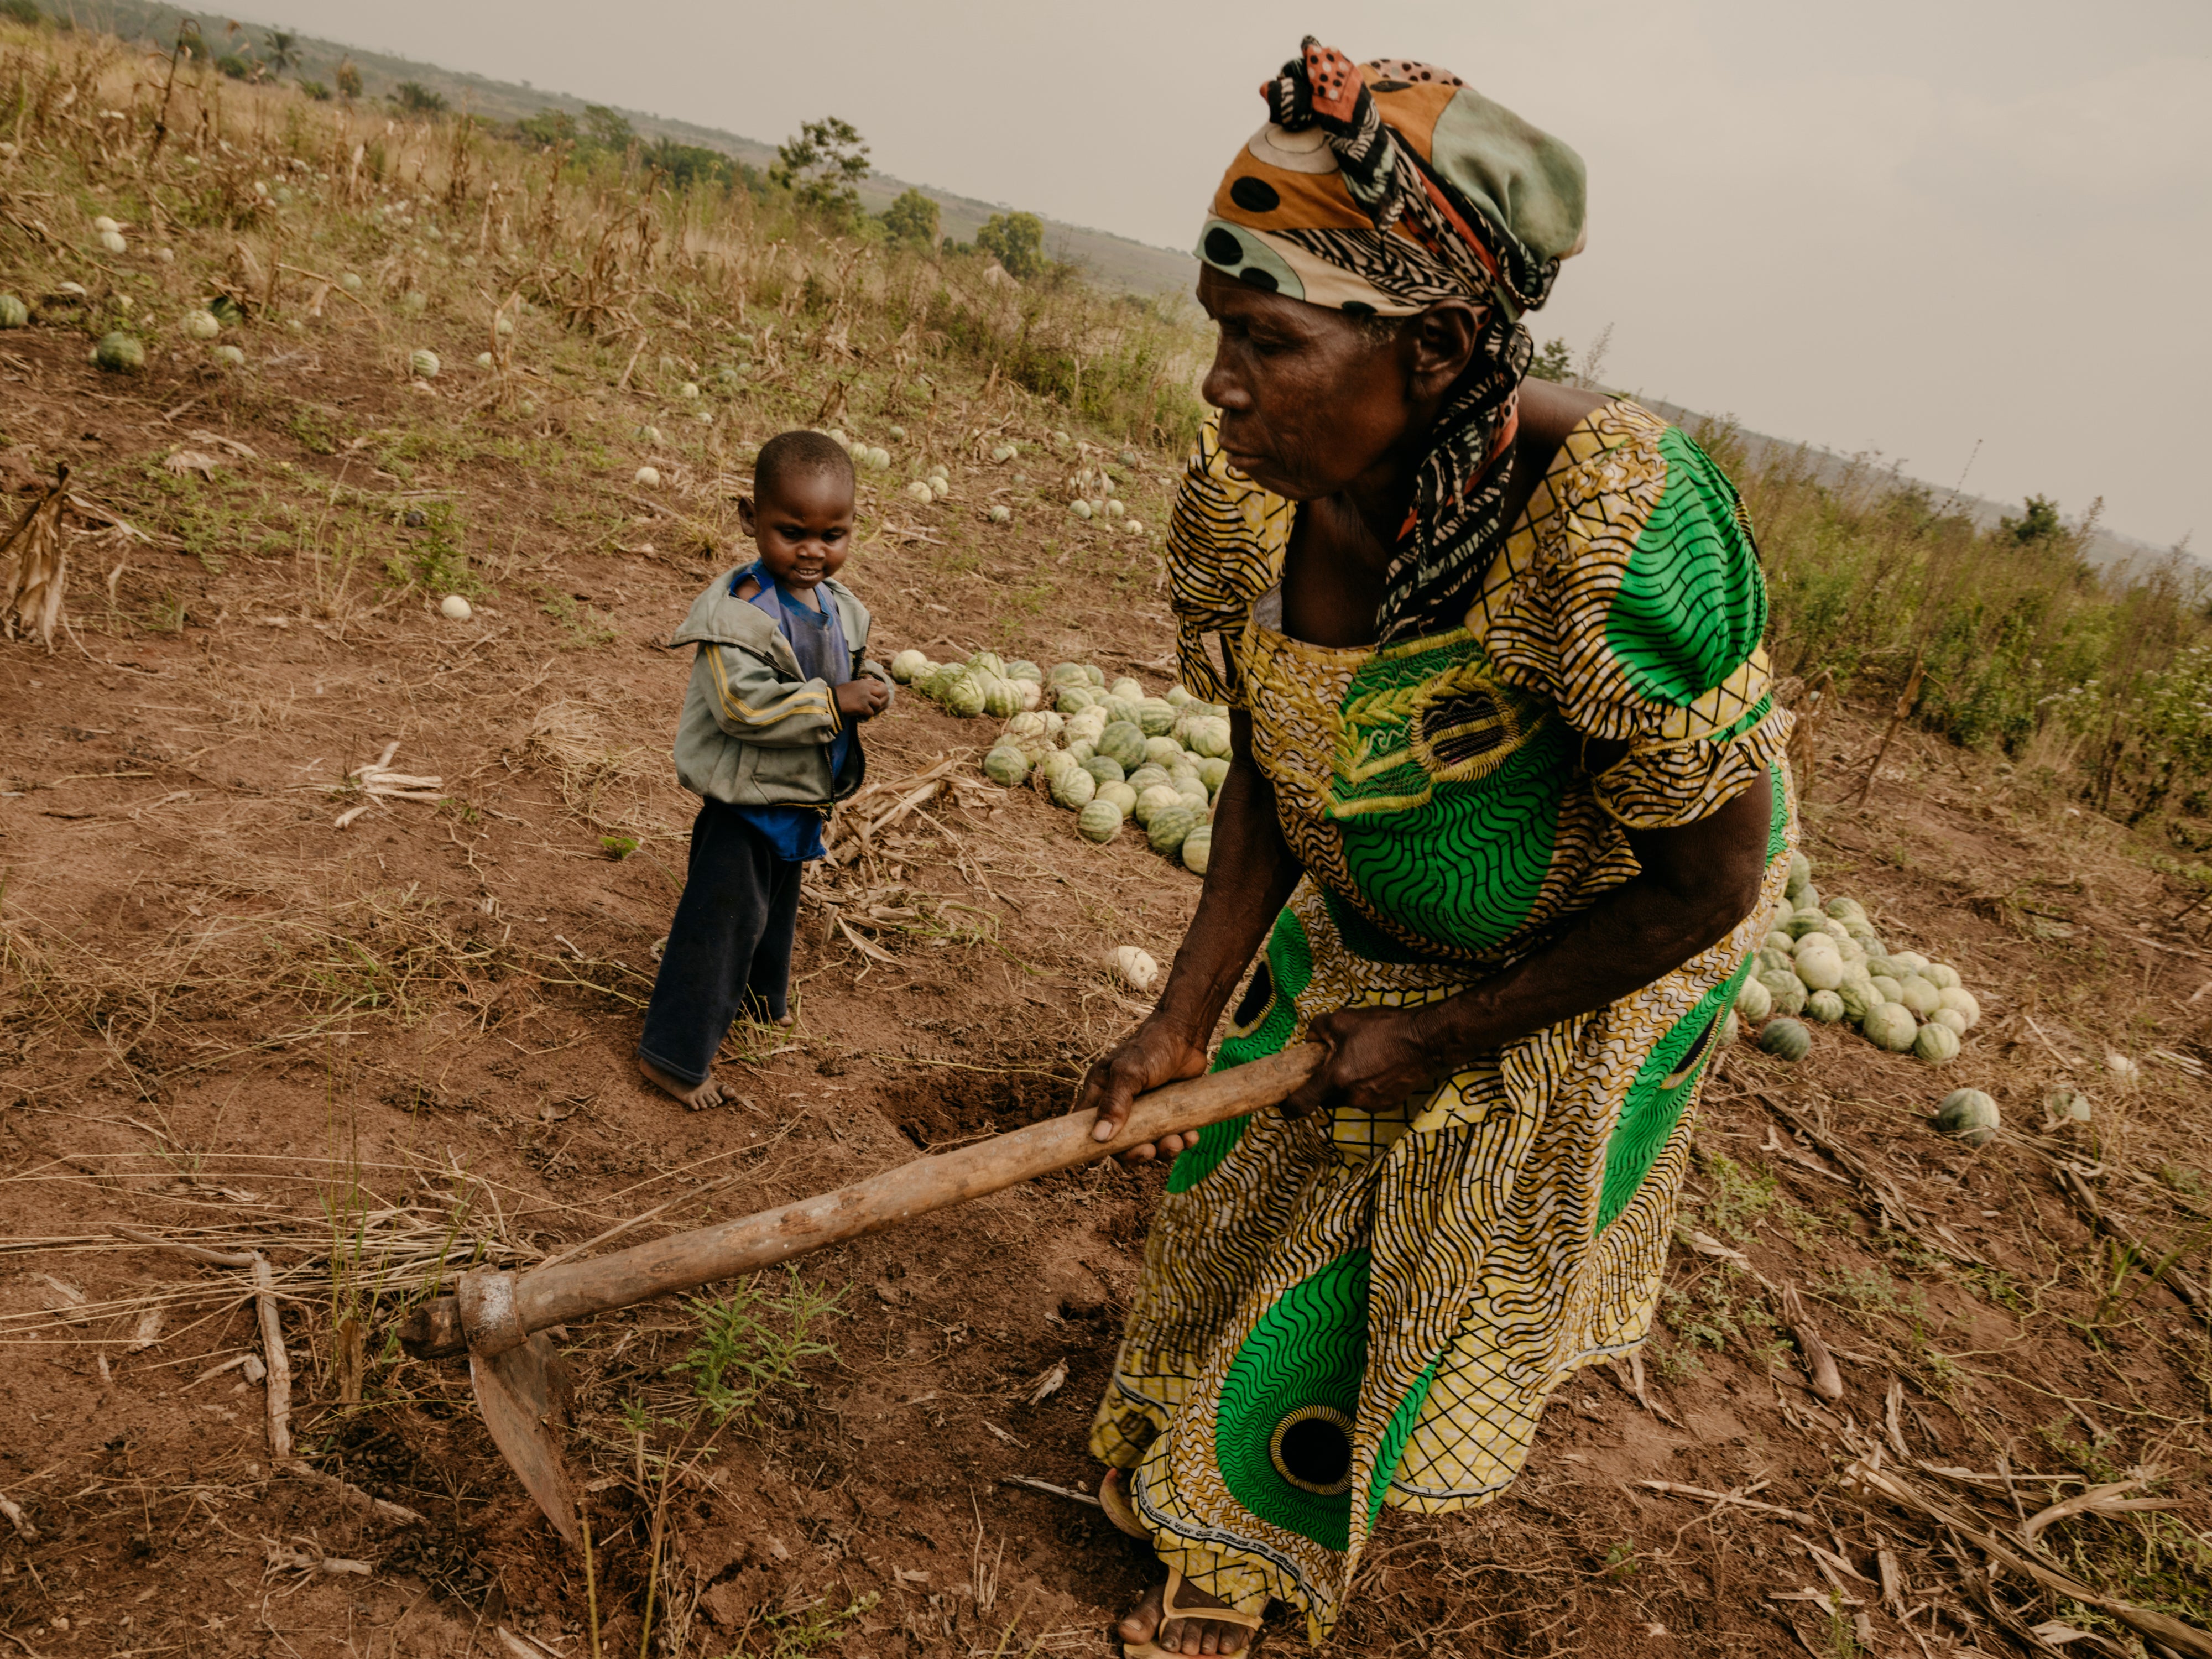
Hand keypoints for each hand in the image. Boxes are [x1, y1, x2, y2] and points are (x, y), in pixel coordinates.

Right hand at [835, 678, 889, 720]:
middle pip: (883, 692)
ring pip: (878, 704)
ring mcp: (865, 697)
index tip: (876, 697)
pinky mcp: (862, 706)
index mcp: (863, 682)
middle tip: (875, 706)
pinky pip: (871, 713)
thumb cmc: (839, 694)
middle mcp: (866, 688)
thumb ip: (862, 684)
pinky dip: (866, 716)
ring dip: (874, 709)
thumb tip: (869, 681)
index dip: (880, 691)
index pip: (879, 684)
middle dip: (881, 700)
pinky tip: (860, 716)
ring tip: (866, 711)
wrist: (831, 701)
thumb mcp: (852, 685)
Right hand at [1076, 1017, 1210, 1165]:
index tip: (1093, 1164)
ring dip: (1162, 1151)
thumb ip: (1114, 1102)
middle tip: (1148, 1152)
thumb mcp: (1129, 1072)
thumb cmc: (1151, 1047)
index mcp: (1101, 1093)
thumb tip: (1100, 1137)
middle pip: (1119, 1145)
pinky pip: (1172, 1137)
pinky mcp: (1168, 1114)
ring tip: (1176, 1142)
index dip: (1087, 1146)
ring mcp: (1146, 1112)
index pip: (1085, 1125)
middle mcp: (1120, 1106)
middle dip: (1134, 1154)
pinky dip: (1181, 1141)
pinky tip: (1190, 1136)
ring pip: (1148, 1144)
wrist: (1187, 1034)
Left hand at [1280, 1005, 1442, 1118]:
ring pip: (1348, 1096)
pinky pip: (1368, 1097)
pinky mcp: (1389, 1104)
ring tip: (1363, 1057)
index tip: (1284, 1105)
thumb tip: (1310, 1040)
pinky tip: (1379, 1064)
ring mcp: (1373, 1104)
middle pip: (1327, 1097)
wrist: (1426, 1040)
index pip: (1302, 1104)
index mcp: (1336, 1079)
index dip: (1289, 1107)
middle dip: (1327, 1082)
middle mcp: (1353, 1098)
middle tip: (1335, 1059)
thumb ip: (1317, 1029)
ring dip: (1348, 1082)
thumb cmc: (1384, 1028)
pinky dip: (1367, 1084)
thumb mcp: (1342, 1019)